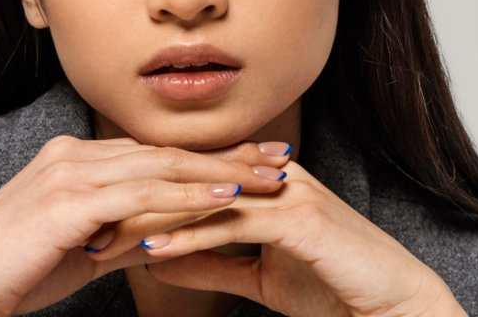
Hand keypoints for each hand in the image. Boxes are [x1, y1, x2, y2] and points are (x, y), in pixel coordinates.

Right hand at [0, 135, 291, 316]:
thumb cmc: (13, 275)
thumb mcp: (81, 249)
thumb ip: (122, 234)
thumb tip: (165, 236)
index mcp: (73, 158)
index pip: (155, 152)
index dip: (208, 157)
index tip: (253, 160)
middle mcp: (73, 153)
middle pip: (166, 152)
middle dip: (227, 157)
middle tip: (279, 158)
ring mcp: (69, 171)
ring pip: (161, 166)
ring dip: (220, 173)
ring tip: (268, 179)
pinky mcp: (67, 199)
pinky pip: (141, 194)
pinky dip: (188, 196)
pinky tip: (226, 202)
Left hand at [93, 160, 466, 316]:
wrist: (394, 306)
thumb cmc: (333, 287)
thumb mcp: (257, 275)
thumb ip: (210, 261)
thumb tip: (159, 258)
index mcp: (262, 181)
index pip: (188, 182)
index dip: (139, 200)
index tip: (94, 220)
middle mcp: (272, 175)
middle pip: (187, 181)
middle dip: (133, 203)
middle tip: (83, 222)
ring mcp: (287, 191)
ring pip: (203, 197)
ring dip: (149, 219)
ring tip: (102, 237)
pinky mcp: (299, 217)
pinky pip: (230, 224)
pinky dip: (188, 238)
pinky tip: (151, 252)